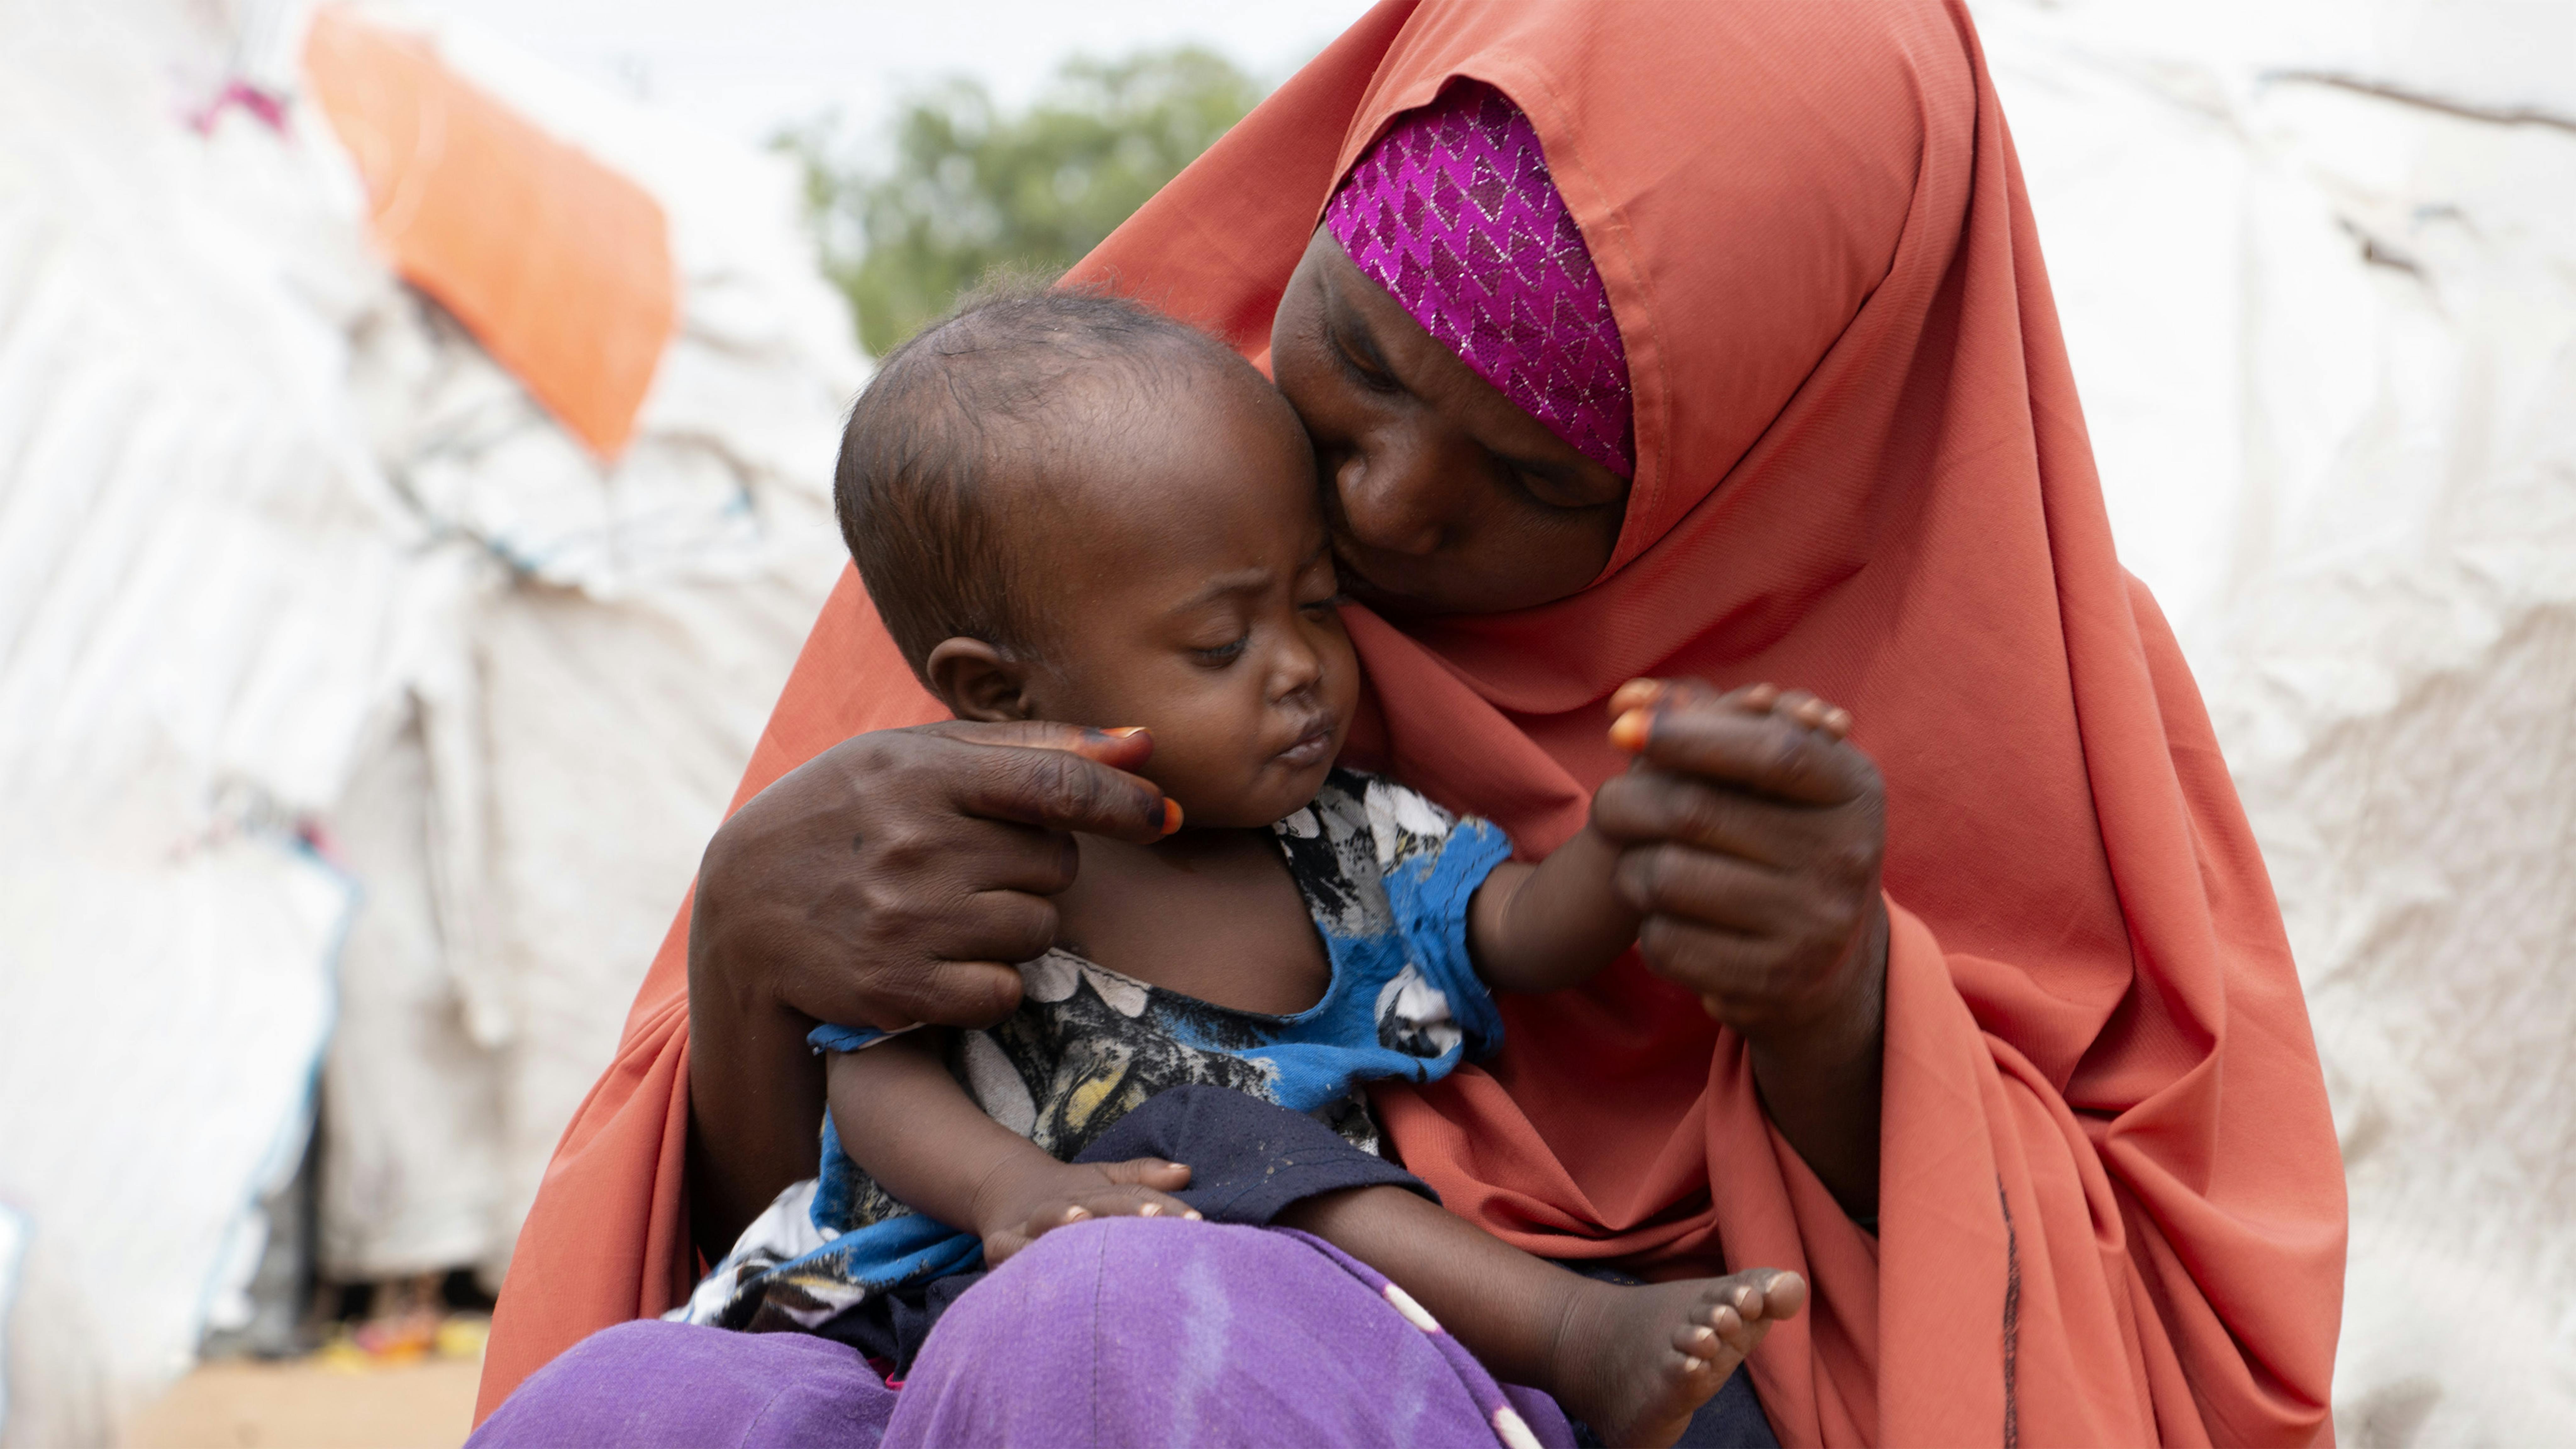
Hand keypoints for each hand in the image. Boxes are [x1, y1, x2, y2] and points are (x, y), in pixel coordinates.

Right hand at [685, 721, 1177, 1255]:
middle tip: (972, 865)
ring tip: (950, 909)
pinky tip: (943, 959)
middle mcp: (914, 843)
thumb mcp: (919, 758)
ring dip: (1015, 927)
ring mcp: (905, 920)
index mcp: (921, 773)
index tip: (1166, 818)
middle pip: (1055, 865)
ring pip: (1037, 932)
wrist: (743, 910)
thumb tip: (1145, 747)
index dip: (1124, 804)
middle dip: (1035, 868)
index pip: (1055, 784)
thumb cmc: (850, 818)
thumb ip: (1035, 748)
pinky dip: (989, 983)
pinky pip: (1004, 992)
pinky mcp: (898, 989)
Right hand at [973, 1157, 1197, 1266]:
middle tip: (1153, 1217)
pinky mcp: (998, 1248)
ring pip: (1048, 1223)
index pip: (1132, 1195)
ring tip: (1083, 1221)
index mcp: (1092, 1192)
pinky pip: (1010, 1254)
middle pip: (1094, 1205)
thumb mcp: (1105, 1180)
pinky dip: (1022, 1256)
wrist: (1006, 1192)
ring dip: (1065, 1222)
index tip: (1194, 1220)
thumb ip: (1142, 1177)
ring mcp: (1028, 1227)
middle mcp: (1062, 1206)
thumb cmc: (1075, 1197)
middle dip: (1124, 1211)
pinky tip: (1039, 1265)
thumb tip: (1186, 1172)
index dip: (1162, 1206)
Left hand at [1594, 680, 1886, 1051]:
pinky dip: (1648, 927)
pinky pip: (1664, 942)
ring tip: (1644, 865)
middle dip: (1628, 801)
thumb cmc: (1785, 839)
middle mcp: (1844, 859)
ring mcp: (1811, 927)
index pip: (1772, 751)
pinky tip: (1670, 919)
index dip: (1689, 735)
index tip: (1624, 727)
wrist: (1830, 960)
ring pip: (1665, 878)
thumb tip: (1631, 700)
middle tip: (1610, 804)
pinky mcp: (1769, 982)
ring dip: (1631, 869)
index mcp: (1854, 792)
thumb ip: (1712, 723)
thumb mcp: (1774, 777)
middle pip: (1696, 812)